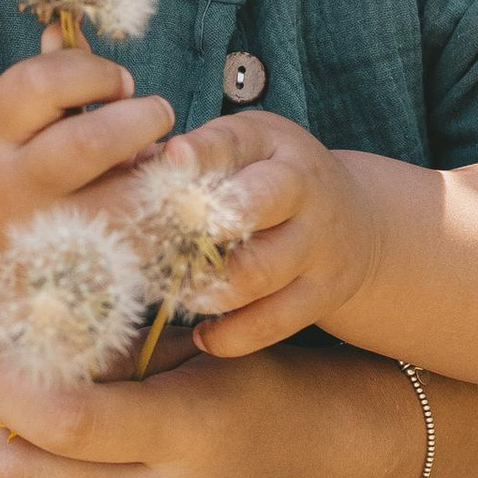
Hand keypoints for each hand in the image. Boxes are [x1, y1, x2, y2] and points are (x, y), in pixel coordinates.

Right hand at [0, 46, 174, 275]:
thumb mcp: (2, 118)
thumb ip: (43, 78)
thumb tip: (69, 27)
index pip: (38, 85)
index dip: (92, 71)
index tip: (119, 82)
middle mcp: (13, 187)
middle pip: (86, 144)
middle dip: (137, 118)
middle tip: (156, 112)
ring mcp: (46, 235)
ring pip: (120, 203)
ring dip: (158, 172)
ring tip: (160, 158)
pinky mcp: (76, 269)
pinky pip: (135, 243)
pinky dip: (161, 216)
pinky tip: (161, 200)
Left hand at [153, 111, 400, 358]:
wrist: (358, 226)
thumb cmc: (268, 181)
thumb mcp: (241, 150)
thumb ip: (186, 157)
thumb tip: (119, 161)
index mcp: (270, 143)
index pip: (232, 141)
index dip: (200, 153)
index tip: (170, 160)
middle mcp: (301, 188)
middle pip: (258, 202)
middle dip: (211, 221)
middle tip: (168, 241)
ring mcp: (316, 244)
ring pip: (257, 271)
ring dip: (207, 288)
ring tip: (179, 294)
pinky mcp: (321, 294)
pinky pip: (272, 322)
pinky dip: (231, 336)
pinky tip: (205, 336)